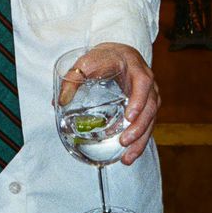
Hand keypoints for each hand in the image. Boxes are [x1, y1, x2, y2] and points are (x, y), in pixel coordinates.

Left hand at [56, 42, 159, 165]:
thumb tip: (60, 102)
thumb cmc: (104, 58)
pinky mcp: (147, 108)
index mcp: (136, 70)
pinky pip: (147, 126)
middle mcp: (148, 84)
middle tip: (124, 141)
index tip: (129, 117)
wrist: (119, 54)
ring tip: (127, 157)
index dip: (139, 101)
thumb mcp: (87, 63)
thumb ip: (73, 79)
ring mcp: (150, 97)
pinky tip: (128, 155)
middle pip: (150, 107)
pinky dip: (139, 141)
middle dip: (139, 127)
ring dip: (140, 140)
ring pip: (151, 120)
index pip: (143, 85)